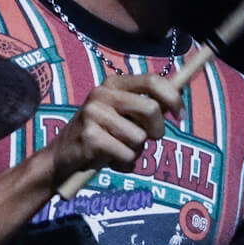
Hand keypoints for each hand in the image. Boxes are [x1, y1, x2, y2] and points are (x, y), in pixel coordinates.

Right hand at [47, 70, 182, 183]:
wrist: (63, 156)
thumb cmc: (101, 135)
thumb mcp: (121, 114)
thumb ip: (143, 106)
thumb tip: (177, 99)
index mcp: (113, 83)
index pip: (153, 81)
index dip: (173, 98)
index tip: (180, 116)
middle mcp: (102, 94)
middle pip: (152, 109)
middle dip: (157, 130)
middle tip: (148, 140)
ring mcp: (94, 114)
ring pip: (140, 137)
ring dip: (136, 151)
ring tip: (119, 149)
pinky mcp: (90, 137)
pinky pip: (127, 154)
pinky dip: (124, 163)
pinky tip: (110, 159)